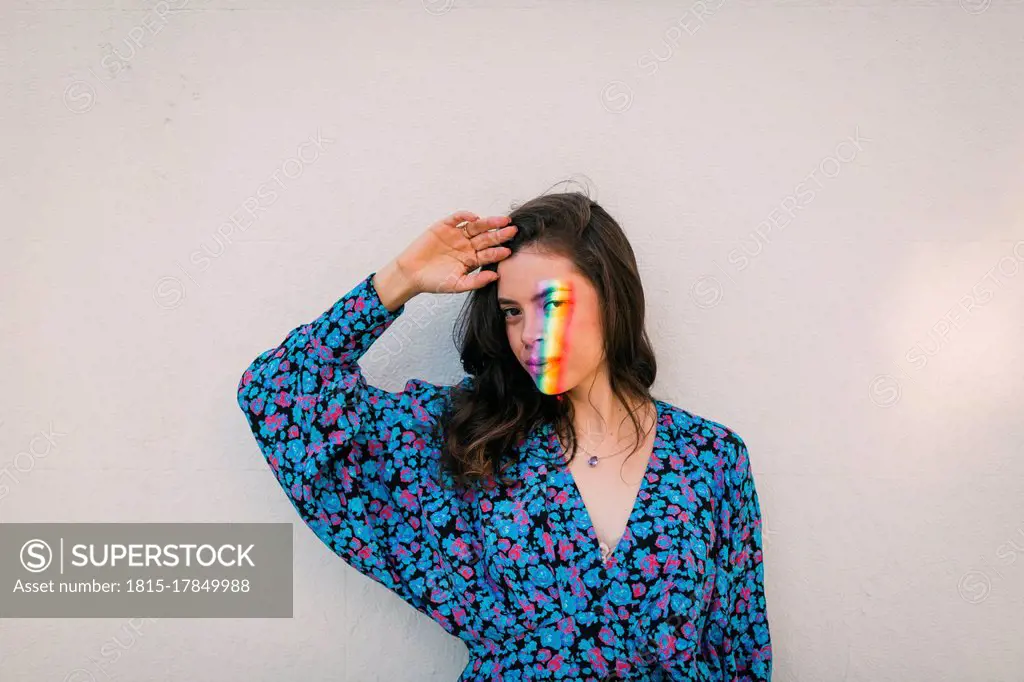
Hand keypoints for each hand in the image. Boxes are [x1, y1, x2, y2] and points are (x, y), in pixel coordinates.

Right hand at [394, 211, 517, 294]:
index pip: (489, 254)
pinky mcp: (444, 227)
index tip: (508, 251)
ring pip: (476, 226)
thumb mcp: (457, 285)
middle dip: (499, 234)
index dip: (498, 252)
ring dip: (489, 222)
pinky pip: (457, 218)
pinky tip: (474, 217)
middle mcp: (467, 246)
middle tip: (513, 230)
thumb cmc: (434, 282)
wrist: (411, 274)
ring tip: (501, 220)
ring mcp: (456, 235)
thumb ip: (476, 281)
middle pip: (486, 238)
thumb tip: (496, 276)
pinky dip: (465, 216)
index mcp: (472, 260)